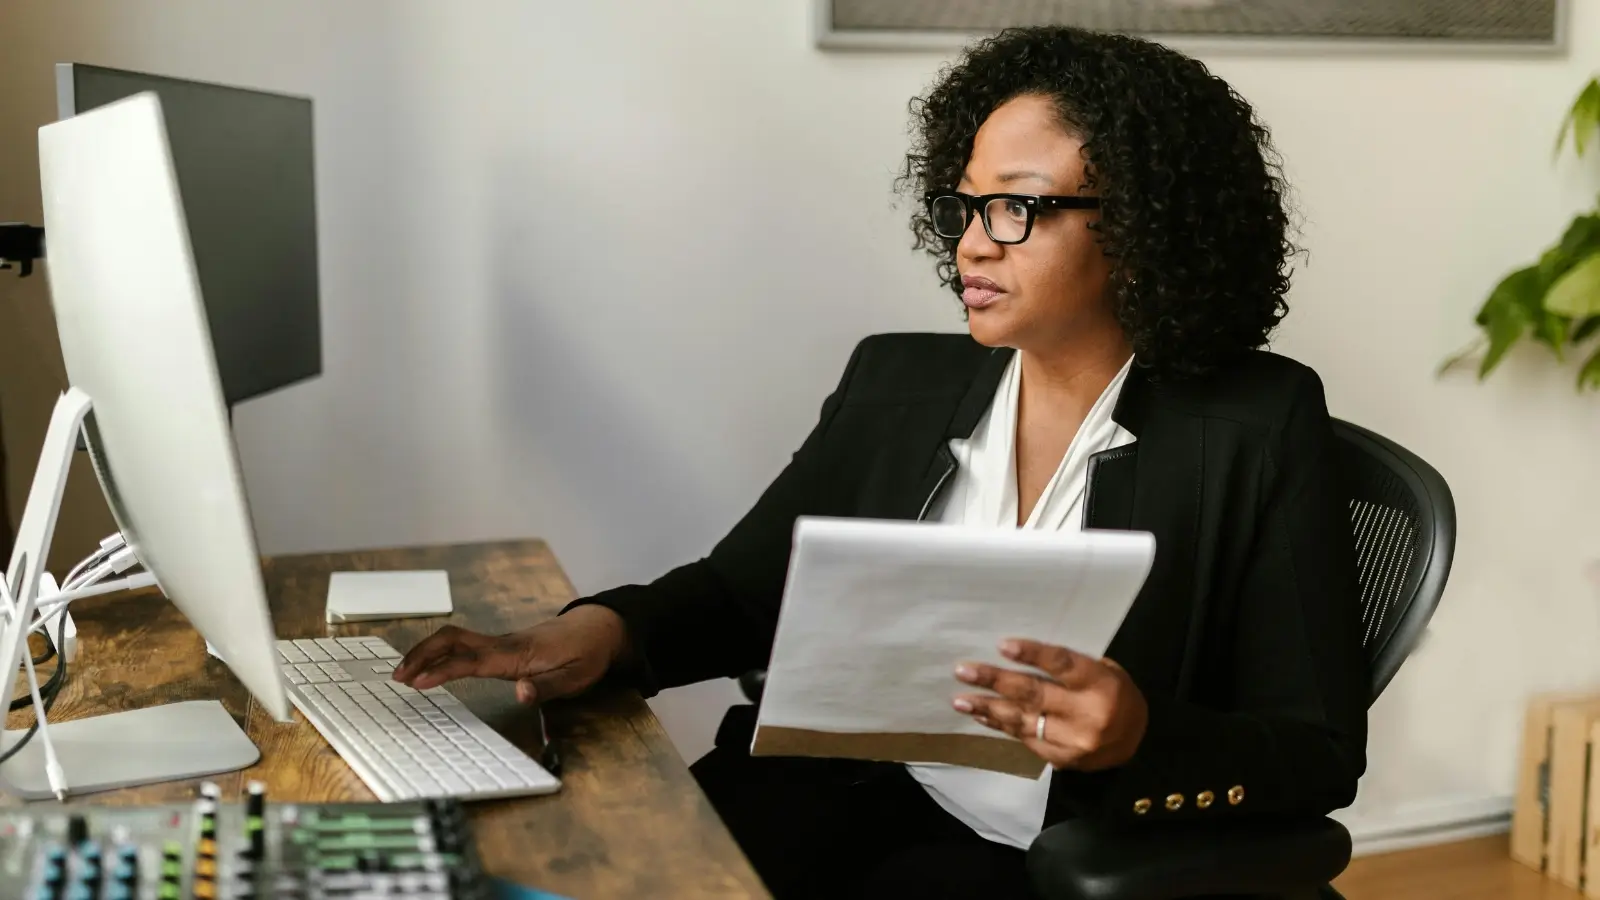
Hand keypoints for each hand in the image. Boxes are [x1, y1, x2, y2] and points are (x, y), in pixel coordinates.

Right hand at [392, 605, 628, 704]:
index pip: (471, 661)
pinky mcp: (503, 646)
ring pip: (455, 640)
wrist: (599, 628)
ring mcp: (501, 643)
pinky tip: (432, 666)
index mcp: (516, 654)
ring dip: (427, 653)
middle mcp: (503, 645)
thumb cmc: (587, 653)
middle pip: (453, 640)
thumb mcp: (576, 677)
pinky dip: (441, 653)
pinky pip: (465, 645)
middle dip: (422, 655)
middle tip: (398, 676)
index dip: (443, 671)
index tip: (418, 682)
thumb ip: (547, 688)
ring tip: (404, 673)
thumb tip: (520, 694)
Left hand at [952, 638, 1147, 770]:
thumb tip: (1021, 655)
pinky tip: (980, 715)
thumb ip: (1070, 667)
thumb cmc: (1116, 694)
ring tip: (960, 698)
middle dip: (994, 681)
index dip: (1031, 655)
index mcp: (1100, 684)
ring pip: (1022, 720)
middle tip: (964, 670)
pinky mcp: (1060, 759)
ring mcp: (1072, 741)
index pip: (1062, 665)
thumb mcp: (1106, 671)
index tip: (1001, 646)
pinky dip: (1000, 725)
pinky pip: (1023, 738)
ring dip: (987, 708)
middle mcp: (1086, 714)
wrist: (1138, 743)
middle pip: (1034, 694)